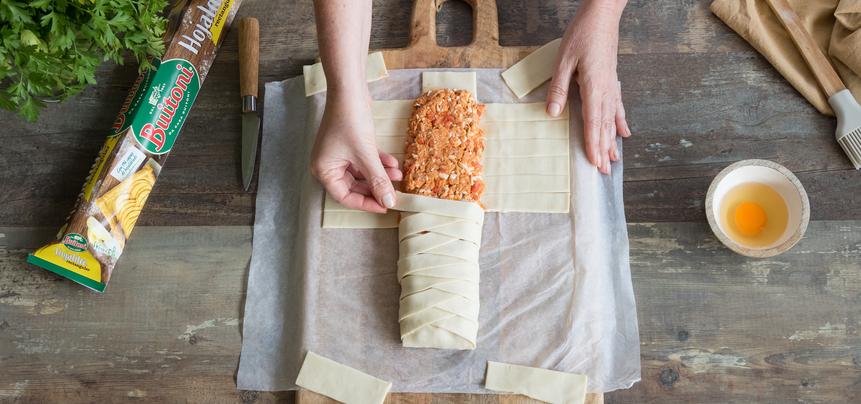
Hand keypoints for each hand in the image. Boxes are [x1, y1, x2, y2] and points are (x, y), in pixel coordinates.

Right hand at [310, 88, 401, 212]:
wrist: (349, 90)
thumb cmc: (351, 121)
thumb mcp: (366, 155)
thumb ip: (378, 180)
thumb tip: (389, 202)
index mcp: (324, 170)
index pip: (345, 196)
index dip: (366, 203)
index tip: (385, 206)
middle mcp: (328, 164)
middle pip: (354, 186)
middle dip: (376, 186)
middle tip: (395, 192)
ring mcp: (338, 153)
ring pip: (362, 172)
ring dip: (380, 173)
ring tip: (399, 175)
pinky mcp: (349, 143)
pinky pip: (364, 159)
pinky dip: (378, 161)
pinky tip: (394, 163)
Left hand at [546, 1, 630, 174]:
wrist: (602, 15)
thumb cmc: (583, 34)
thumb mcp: (564, 60)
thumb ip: (559, 88)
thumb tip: (552, 113)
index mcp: (595, 86)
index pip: (593, 122)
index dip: (594, 144)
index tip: (594, 162)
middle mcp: (606, 90)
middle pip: (605, 125)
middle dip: (604, 149)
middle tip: (604, 172)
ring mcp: (611, 85)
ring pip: (612, 119)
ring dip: (612, 140)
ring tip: (614, 160)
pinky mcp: (611, 80)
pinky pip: (617, 106)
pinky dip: (620, 121)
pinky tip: (624, 133)